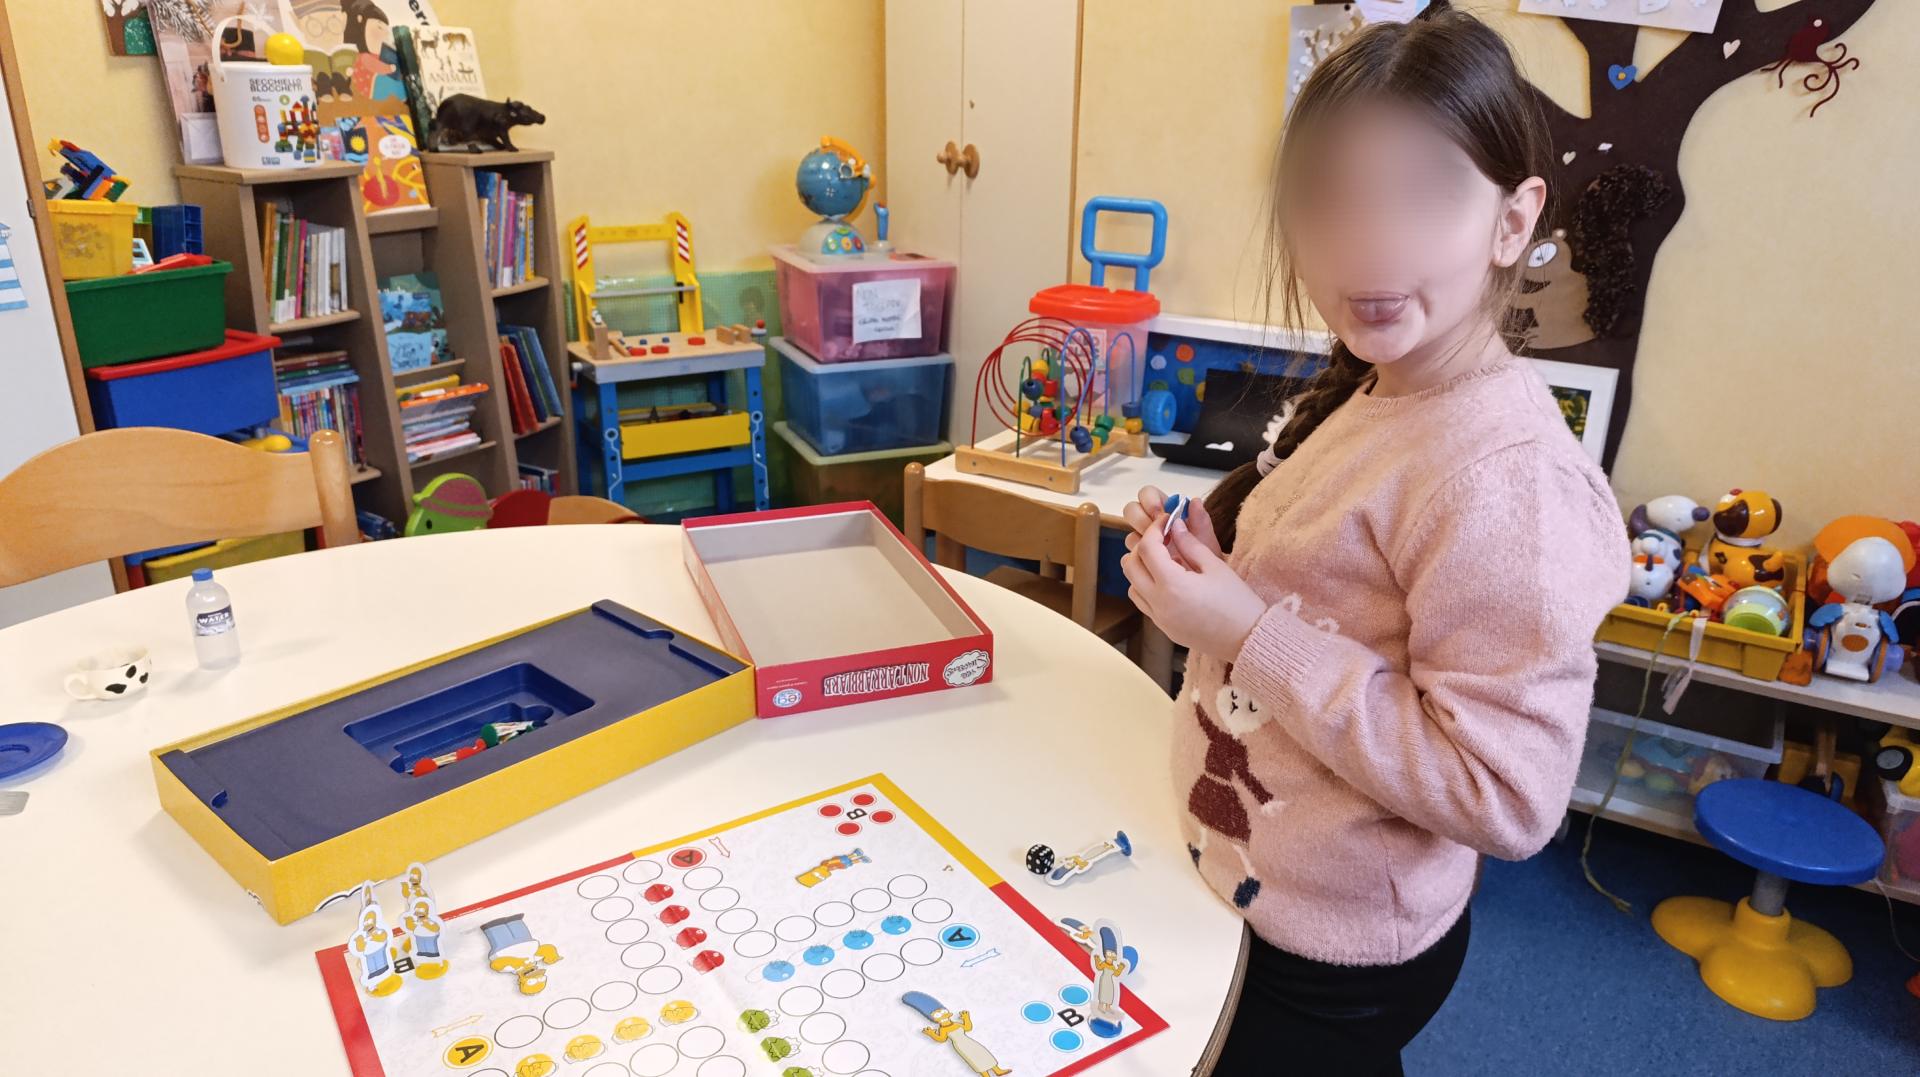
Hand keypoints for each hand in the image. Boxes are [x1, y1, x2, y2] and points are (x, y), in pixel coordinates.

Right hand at [1120, 486, 1222, 567]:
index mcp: (1167, 513)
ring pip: (1130, 537)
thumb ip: (1201, 524)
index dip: (1150, 501)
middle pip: (1131, 512)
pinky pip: (1131, 561)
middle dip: (1141, 520)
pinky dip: (1141, 563)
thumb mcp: (1208, 545)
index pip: (1147, 494)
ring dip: (1141, 542)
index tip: (1161, 515)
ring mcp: (1145, 547)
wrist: (1208, 594)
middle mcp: (1152, 527)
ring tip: (1160, 554)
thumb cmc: (1209, 567)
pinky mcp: (1141, 566)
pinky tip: (1157, 569)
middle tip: (1157, 534)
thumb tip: (1195, 501)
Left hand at [1120, 514, 1265, 658]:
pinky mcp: (1164, 628)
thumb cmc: (1238, 602)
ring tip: (1166, 559)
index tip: (1167, 520)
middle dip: (1143, 546)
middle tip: (1163, 537)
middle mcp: (1159, 603)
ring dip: (1141, 568)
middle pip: (1130, 566)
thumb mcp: (1215, 566)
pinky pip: (1143, 602)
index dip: (1154, 529)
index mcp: (1172, 584)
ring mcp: (1159, 618)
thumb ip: (1190, 544)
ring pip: (1131, 585)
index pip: (1147, 548)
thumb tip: (1175, 525)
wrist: (1248, 640)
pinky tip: (1168, 580)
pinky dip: (1146, 586)